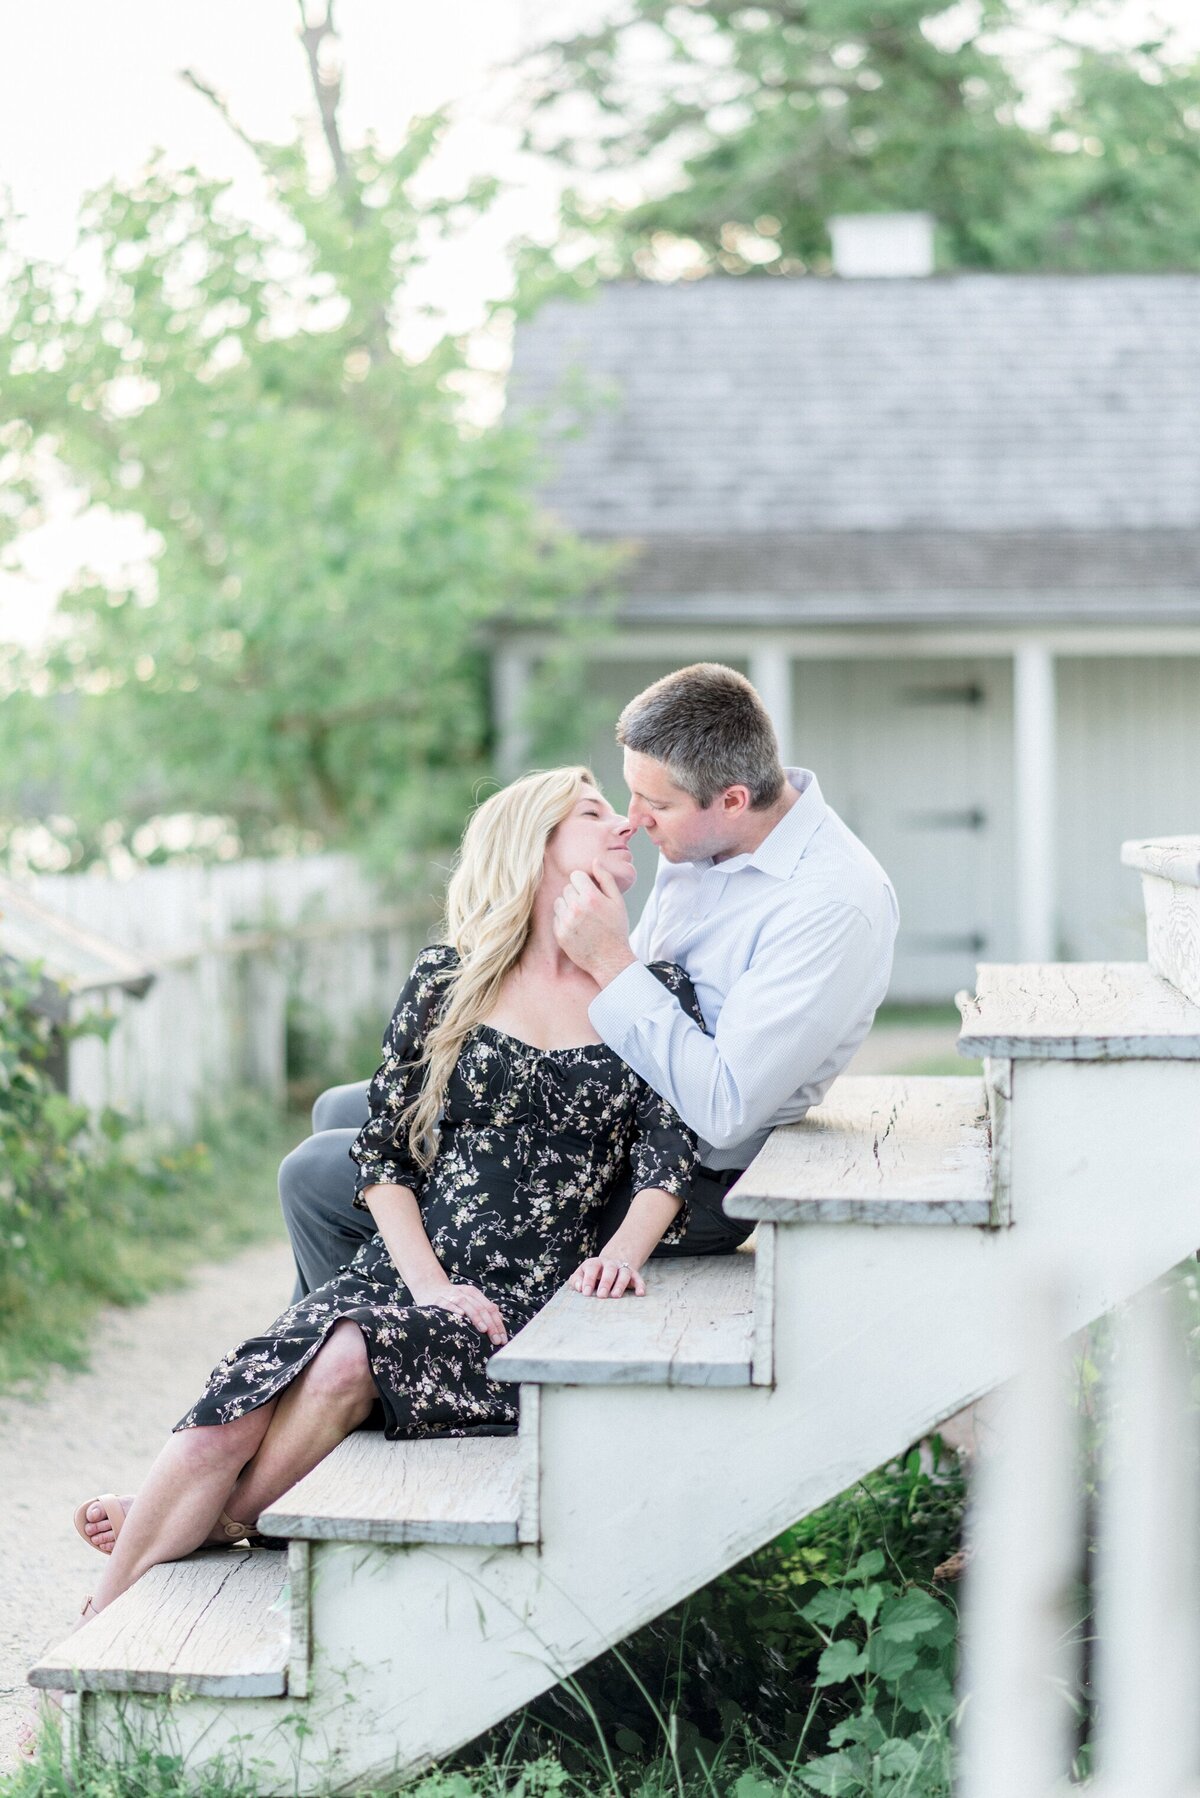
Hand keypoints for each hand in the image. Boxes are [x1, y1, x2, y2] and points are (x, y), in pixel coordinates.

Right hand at [422, 1283, 508, 1345]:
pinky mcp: (437, 1300)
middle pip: (481, 1308)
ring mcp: (450, 1295)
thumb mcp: (469, 1300)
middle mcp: (463, 1293)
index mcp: (473, 1293)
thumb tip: (500, 1318)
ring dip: (476, 1317)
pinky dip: (454, 1309)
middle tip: (496, 1340)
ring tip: (483, 1329)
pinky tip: (461, 1316)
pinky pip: (447, 1304)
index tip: (503, 1339)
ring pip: (466, 1304)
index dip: (498, 1324)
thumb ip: (483, 1307)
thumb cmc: (453, 1298)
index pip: (490, 1308)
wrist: (429, 1287)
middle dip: (491, 1325)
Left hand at [552, 861, 634, 984]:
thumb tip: (595, 861)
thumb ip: (606, 879)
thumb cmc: (616, 929)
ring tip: (582, 916)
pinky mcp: (559, 934)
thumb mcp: (618, 902)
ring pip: (559, 901)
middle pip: (567, 888)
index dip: (583, 882)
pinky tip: (577, 927)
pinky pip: (556, 917)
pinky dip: (564, 920)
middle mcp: (576, 908)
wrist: (610, 960)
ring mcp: (566, 921)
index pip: (575, 876)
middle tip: (589, 906)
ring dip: (568, 905)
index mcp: (591, 897)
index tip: (590, 891)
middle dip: (576, 893)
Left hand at [570, 1255, 645, 1298]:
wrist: (611, 1264)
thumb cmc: (593, 1274)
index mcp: (595, 1263)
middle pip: (610, 1270)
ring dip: (620, 1284)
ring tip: (616, 1296)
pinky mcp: (633, 1274)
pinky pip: (638, 1278)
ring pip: (624, 1273)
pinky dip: (640, 1285)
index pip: (592, 1268)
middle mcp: (610, 1264)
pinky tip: (640, 1293)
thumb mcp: (582, 1274)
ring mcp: (622, 1268)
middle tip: (601, 1295)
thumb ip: (576, 1280)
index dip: (588, 1280)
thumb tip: (579, 1287)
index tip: (586, 1293)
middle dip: (605, 1282)